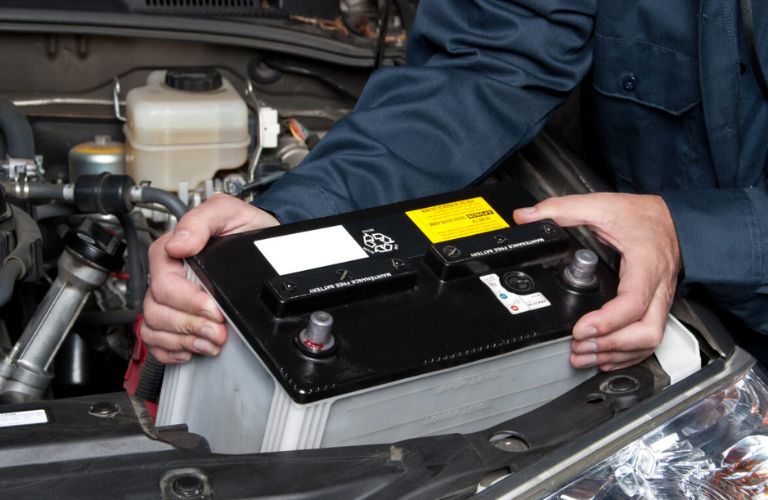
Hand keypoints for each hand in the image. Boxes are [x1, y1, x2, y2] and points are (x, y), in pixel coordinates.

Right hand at [141, 194, 278, 363]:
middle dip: (190, 325)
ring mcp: (170, 299)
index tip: (213, 309)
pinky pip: (157, 342)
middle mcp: (168, 277)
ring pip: (154, 328)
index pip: (163, 283)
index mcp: (172, 252)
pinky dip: (172, 350)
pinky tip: (193, 347)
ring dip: (184, 340)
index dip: (187, 301)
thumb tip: (180, 243)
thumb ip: (203, 220)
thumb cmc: (245, 228)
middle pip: (157, 311)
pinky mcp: (177, 317)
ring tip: (211, 341)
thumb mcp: (229, 212)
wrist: (264, 245)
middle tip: (218, 331)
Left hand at [513, 193, 679, 370]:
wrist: (674, 218)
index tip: (580, 329)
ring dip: (616, 354)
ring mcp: (661, 301)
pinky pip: (649, 339)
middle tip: (578, 347)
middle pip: (647, 332)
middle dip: (610, 346)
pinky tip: (604, 356)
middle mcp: (658, 288)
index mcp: (646, 264)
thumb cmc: (643, 216)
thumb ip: (562, 209)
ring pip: (649, 340)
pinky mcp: (658, 308)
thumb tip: (526, 217)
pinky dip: (627, 353)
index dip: (607, 322)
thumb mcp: (601, 205)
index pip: (633, 303)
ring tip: (583, 355)